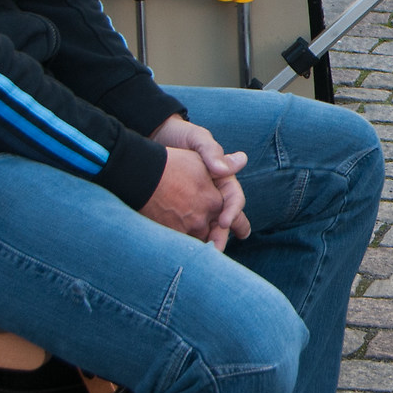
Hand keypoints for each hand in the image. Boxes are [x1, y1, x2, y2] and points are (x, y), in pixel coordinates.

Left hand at [151, 115, 248, 245]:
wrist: (157, 137)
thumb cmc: (182, 136)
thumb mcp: (198, 139)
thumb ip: (213, 152)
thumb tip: (233, 164)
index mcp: (224, 179)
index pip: (235, 199)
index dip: (232, 212)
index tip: (224, 221)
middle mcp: (215, 193)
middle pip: (225, 219)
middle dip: (223, 236)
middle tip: (217, 251)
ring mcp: (199, 202)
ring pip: (209, 226)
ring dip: (208, 241)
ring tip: (203, 256)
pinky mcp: (182, 208)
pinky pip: (189, 225)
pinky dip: (188, 237)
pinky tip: (183, 249)